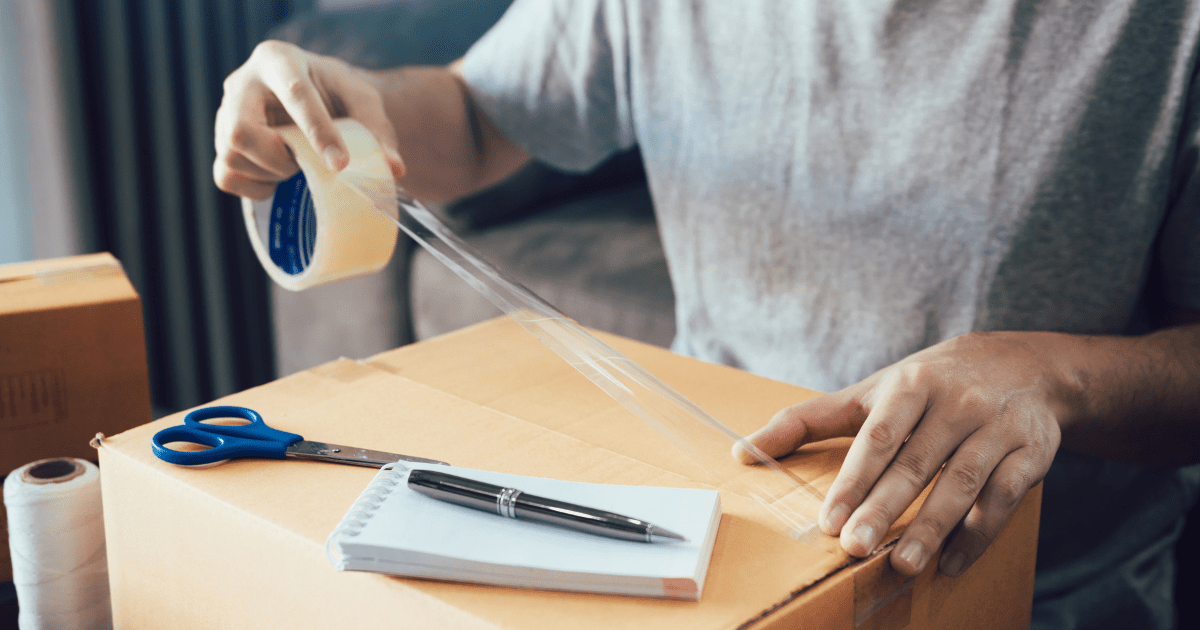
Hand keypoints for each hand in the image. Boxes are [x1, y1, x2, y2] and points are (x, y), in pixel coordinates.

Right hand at [213, 40, 405, 199]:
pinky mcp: (222, 142)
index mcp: (279, 60)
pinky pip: (224, 175)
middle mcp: (243, 83)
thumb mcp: (363, 102)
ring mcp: (225, 113)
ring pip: (231, 155)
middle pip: (241, 131)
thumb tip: (394, 168)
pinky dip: (253, 188)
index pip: (294, 94)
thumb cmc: (339, 95)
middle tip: (303, 163)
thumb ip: (378, 131)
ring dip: (270, 173)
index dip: (317, 133)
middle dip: (277, 159)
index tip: (340, 165)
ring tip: (296, 167)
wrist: (317, 98)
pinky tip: (277, 180)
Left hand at [737, 331, 1062, 576]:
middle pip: (917, 463)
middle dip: (886, 508)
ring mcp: (997, 427)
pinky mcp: (1032, 451)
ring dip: (933, 528)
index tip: (829, 520)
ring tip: (902, 564)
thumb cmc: (927, 384)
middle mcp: (956, 403)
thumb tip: (742, 451)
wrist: (1022, 362)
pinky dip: (977, 535)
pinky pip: (1004, 499)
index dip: (854, 480)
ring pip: (963, 484)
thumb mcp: (870, 392)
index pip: (878, 437)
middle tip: (857, 548)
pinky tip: (948, 563)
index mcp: (911, 385)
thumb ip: (807, 421)